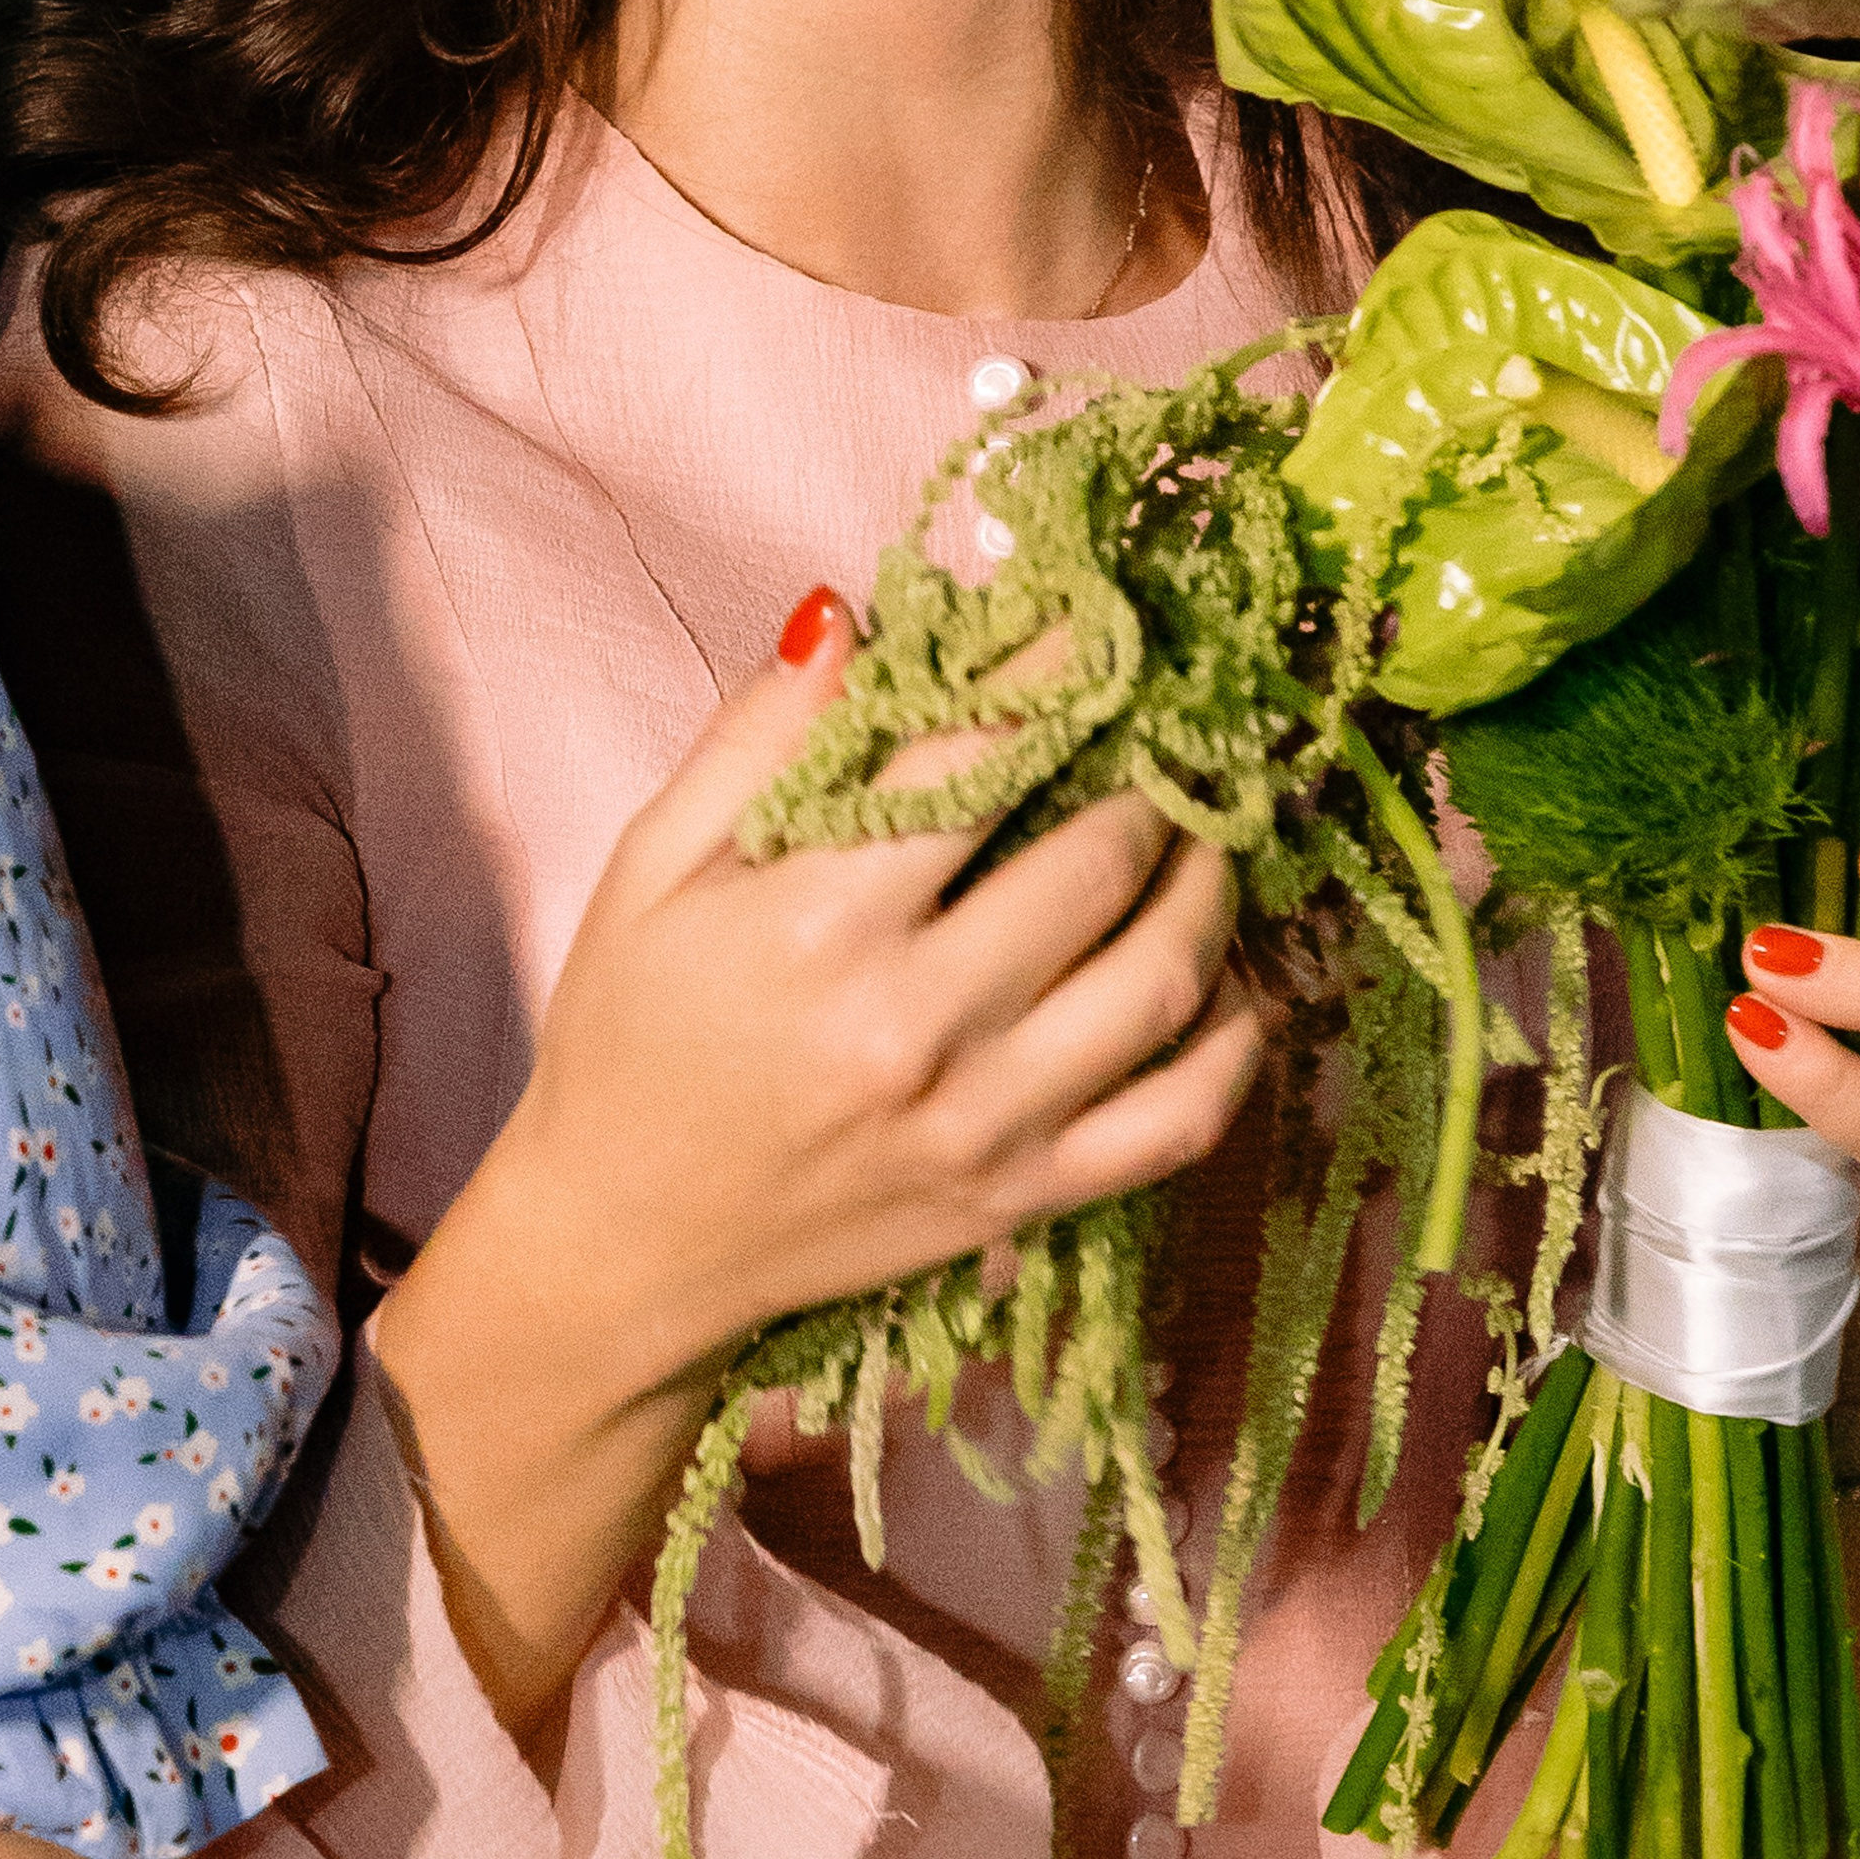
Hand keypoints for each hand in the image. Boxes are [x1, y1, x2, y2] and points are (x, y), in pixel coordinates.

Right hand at [374, 592, 1262, 1738]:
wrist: (623, 1244)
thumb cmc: (630, 1040)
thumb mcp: (651, 871)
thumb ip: (755, 740)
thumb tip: (849, 613)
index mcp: (818, 923)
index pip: (982, 754)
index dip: (1062, 667)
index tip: (1107, 618)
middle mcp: (916, 1023)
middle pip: (1101, 859)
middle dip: (1148, 775)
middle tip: (1163, 731)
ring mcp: (985, 1121)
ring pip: (1164, 979)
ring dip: (1208, 886)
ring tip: (1204, 835)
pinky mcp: (1024, 1197)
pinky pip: (1179, 1118)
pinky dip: (1236, 1045)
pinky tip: (1236, 983)